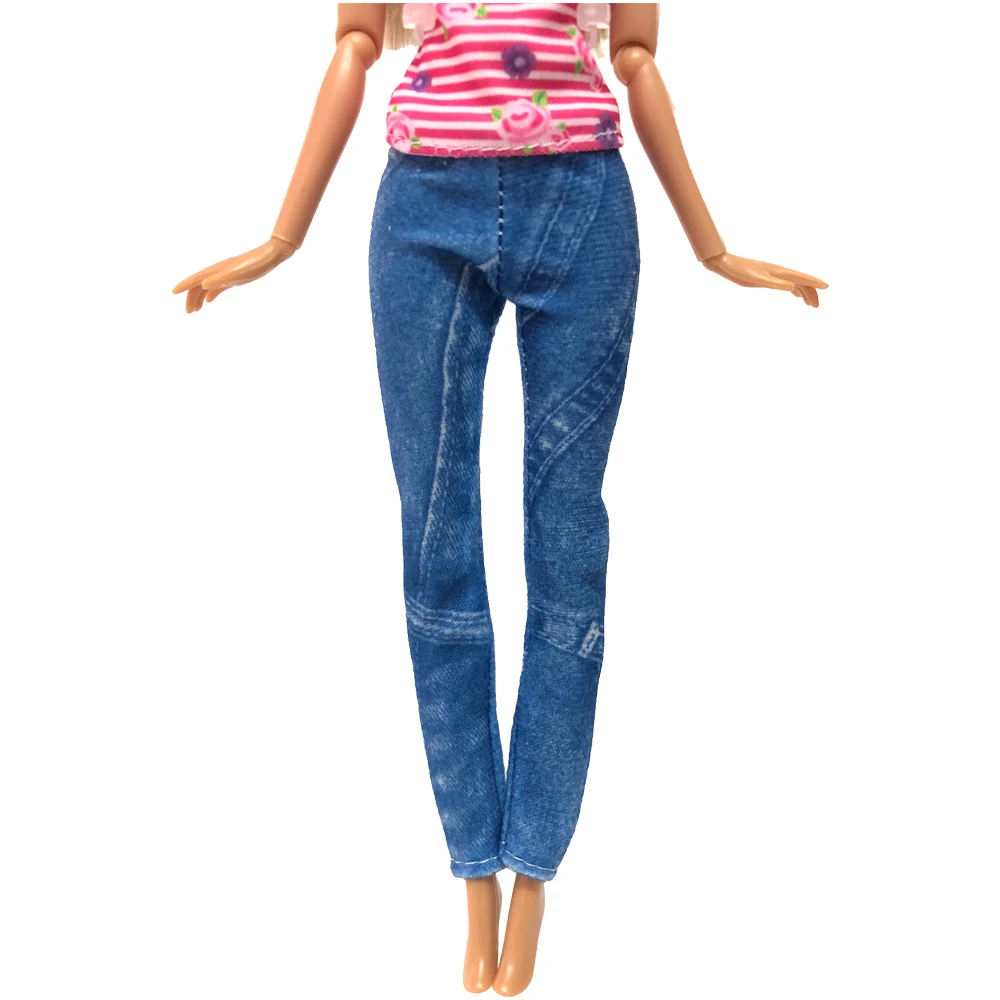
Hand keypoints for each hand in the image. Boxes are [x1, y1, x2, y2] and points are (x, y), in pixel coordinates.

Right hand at [172, 236, 296, 312]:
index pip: (196, 279)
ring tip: (195, 310)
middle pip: (199, 285)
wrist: (271, 255)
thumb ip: (222, 279)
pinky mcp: (235, 278)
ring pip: (207, 287)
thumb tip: (204, 285)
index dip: (185, 285)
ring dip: (199, 298)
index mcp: (218, 270)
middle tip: (188, 312)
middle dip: (191, 297)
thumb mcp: (240, 273)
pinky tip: (209, 301)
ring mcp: (226, 274)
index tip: (173, 292)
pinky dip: (211, 294)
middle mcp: (219, 271)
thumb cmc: (257, 263)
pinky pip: (218, 287)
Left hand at [702, 252, 827, 307]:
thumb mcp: (756, 280)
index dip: (814, 283)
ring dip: (804, 292)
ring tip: (810, 304)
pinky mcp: (767, 276)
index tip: (827, 287)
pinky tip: (795, 294)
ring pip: (795, 283)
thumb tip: (792, 288)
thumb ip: (774, 284)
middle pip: (801, 282)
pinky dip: (794, 289)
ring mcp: (774, 273)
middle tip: (816, 307)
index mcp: (779, 272)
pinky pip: (786, 283)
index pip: (802, 278)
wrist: (726, 264)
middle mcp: (780, 271)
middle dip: (811, 293)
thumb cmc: (739, 271)